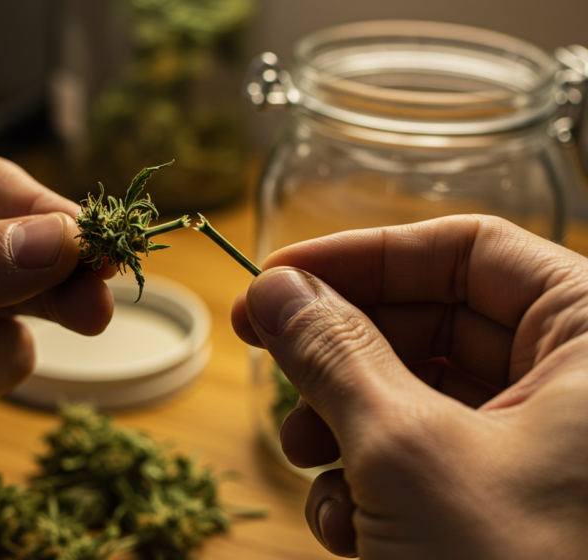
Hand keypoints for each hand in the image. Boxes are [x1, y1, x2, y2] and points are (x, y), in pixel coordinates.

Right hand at [232, 215, 587, 558]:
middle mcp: (581, 386)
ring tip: (303, 453)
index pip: (468, 249)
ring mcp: (550, 448)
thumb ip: (333, 353)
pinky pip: (431, 455)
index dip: (363, 254)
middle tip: (266, 351)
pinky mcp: (517, 501)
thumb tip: (275, 289)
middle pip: (437, 320)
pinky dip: (372, 476)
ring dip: (346, 418)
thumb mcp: (405, 452)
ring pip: (423, 392)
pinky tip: (343, 521)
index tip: (279, 275)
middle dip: (343, 346)